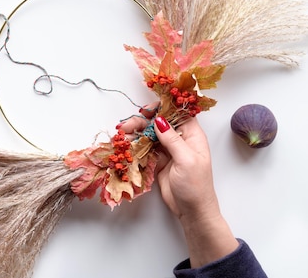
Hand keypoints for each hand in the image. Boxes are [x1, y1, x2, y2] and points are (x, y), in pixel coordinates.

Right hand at [120, 111, 237, 266]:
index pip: (178, 113)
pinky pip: (146, 148)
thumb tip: (159, 120)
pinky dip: (135, 145)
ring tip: (122, 135)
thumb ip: (172, 139)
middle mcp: (180, 140)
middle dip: (143, 121)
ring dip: (136, 133)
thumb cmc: (196, 186)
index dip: (163, 107)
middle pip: (159, 122)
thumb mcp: (186, 160)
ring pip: (150, 134)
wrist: (192, 211)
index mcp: (192, 136)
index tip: (146, 109)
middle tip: (127, 125)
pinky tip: (126, 144)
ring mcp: (168, 150)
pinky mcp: (159, 160)